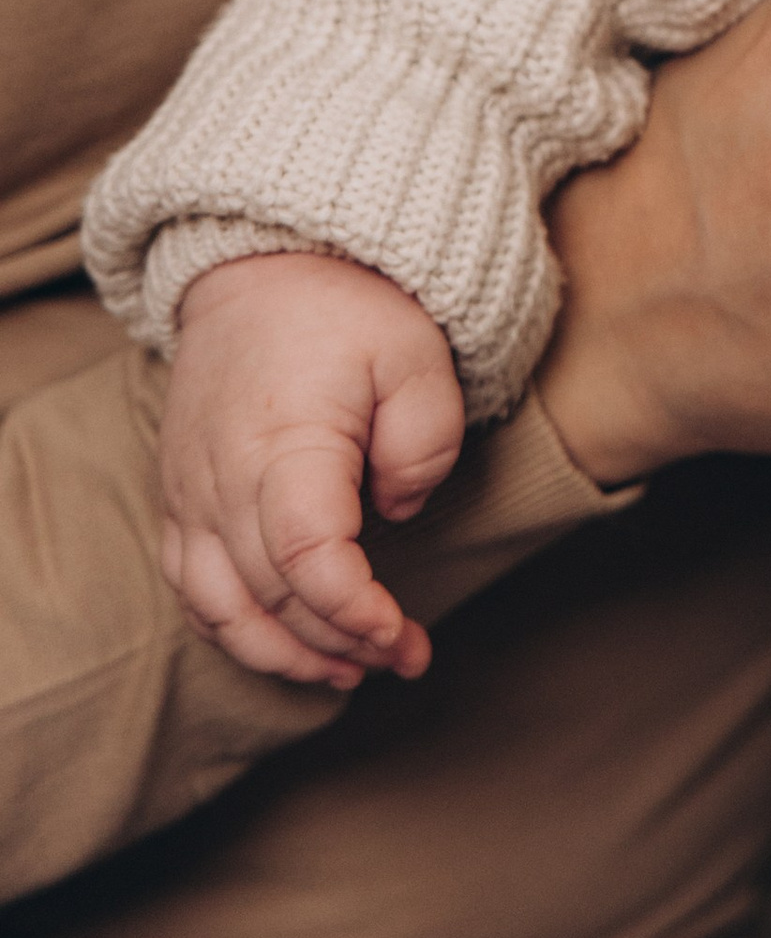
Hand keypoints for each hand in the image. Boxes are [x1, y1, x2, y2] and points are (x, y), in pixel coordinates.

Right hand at [160, 254, 464, 693]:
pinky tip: (284, 641)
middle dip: (341, 644)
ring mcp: (190, 493)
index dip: (352, 612)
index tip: (399, 633)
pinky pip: (192, 587)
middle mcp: (221, 481)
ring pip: (219, 609)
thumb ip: (424, 441)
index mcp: (283, 445)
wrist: (261, 266)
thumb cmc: (345, 307)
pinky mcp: (179, 496)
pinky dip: (234, 628)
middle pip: (271, 596)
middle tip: (405, 657)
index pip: (305, 560)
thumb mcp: (417, 353)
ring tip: (349, 671)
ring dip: (283, 653)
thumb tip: (394, 510)